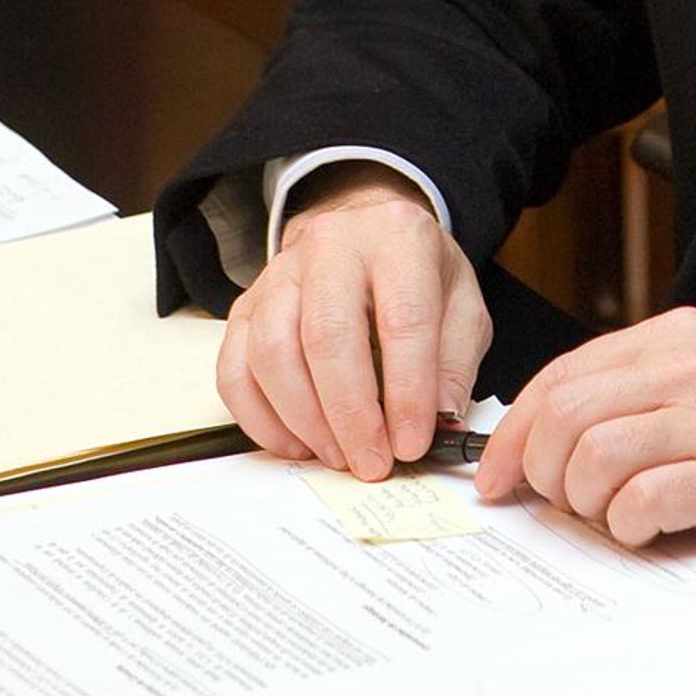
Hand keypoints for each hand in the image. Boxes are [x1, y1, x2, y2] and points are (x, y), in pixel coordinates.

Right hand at [215, 163, 490, 479]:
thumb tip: (439, 421)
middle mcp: (332, 245)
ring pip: (272, 352)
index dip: (407, 391)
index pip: (402, 320)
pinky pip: (235, 368)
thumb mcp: (461, 306)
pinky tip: (296, 442)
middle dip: (349, 414)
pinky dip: (260, 418)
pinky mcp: (247, 304)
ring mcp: (280, 273)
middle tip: (370, 462)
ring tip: (338, 454)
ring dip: (305, 419)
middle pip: (327, 336)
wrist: (368, 234)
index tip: (411, 443)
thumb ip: (453, 364)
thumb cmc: (416, 275)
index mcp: (397, 238)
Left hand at [473, 306, 695, 551]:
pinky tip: (651, 529)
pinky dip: (628, 528)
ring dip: (585, 505)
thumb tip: (556, 428)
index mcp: (679, 338)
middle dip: (539, 472)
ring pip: (593, 461)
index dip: (515, 430)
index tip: (496, 472)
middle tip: (555, 503)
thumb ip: (646, 385)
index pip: (564, 375)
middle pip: (566, 417)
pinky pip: (642, 505)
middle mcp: (691, 372)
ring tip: (613, 516)